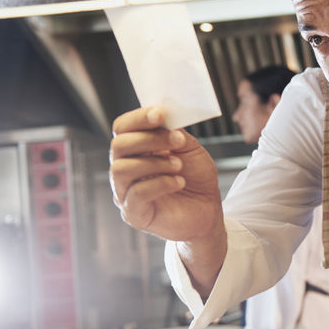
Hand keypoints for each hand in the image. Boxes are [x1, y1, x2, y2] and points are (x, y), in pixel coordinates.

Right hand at [110, 107, 225, 292]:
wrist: (209, 210)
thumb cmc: (196, 179)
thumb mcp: (190, 149)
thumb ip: (174, 133)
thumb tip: (164, 117)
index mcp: (136, 150)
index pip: (123, 128)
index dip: (138, 118)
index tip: (160, 114)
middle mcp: (125, 168)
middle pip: (119, 145)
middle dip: (150, 139)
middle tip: (178, 140)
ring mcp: (126, 192)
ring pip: (121, 169)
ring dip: (154, 162)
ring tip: (178, 166)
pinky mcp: (133, 213)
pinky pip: (135, 194)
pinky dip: (160, 184)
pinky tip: (178, 183)